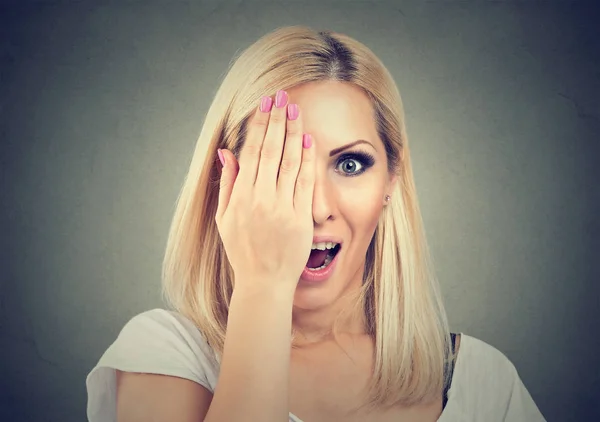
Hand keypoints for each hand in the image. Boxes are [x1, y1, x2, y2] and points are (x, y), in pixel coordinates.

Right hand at [215, 91, 314, 290]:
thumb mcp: (225, 219)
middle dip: (277, 120)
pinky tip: (308, 140)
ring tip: (296, 110)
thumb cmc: (242, 251)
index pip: (252, 151)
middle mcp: (261, 198)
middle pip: (271, 150)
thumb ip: (227, 183)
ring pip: (290, 161)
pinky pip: (305, 182)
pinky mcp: (300, 217)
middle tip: (282, 97)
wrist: (264, 282)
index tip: (265, 105)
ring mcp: (282, 207)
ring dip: (293, 132)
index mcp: (241, 196)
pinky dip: (308, 160)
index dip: (259, 126)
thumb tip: (227, 152)